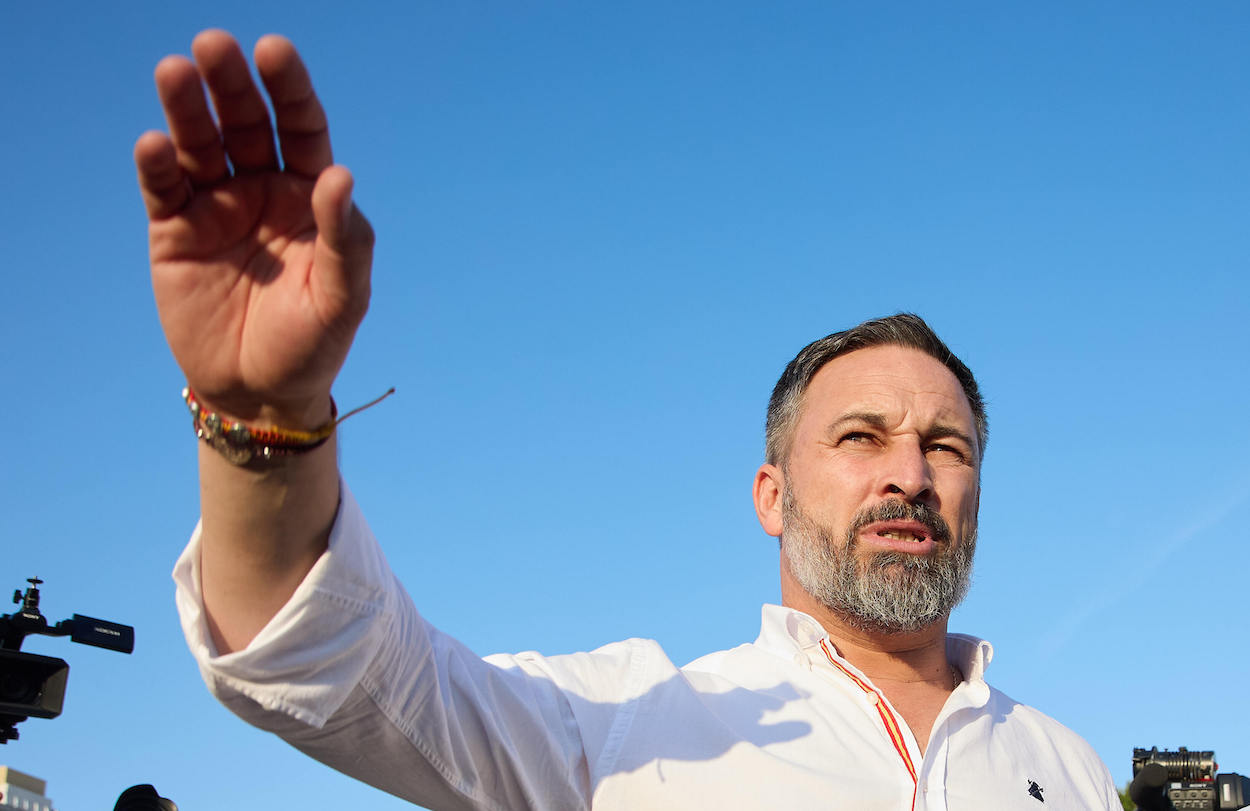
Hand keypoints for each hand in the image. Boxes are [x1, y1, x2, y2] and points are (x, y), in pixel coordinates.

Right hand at [136, 30, 372, 427]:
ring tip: (175, 73)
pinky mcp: (174, 231)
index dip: (289, 89)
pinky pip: (164, 189)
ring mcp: (216, 206)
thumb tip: (339, 176)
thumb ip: (344, 240)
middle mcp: (261, 189)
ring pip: (199, 145)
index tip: (273, 51)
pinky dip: (157, 166)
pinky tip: (154, 146)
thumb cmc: (312, 344)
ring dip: (185, 109)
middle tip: (213, 46)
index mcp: (308, 194)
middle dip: (231, 84)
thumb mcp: (341, 299)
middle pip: (245, 123)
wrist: (258, 393)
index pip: (301, 128)